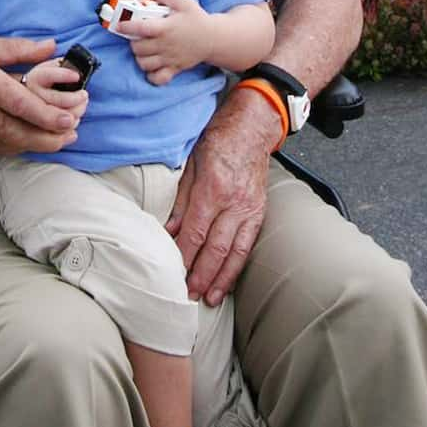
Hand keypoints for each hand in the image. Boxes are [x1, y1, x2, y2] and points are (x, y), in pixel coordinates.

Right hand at [0, 32, 81, 155]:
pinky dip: (15, 147)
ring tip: (59, 140)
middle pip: (20, 133)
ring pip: (8, 145)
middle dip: (50, 138)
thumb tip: (50, 47)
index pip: (23, 105)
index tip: (71, 118)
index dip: (49, 116)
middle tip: (72, 133)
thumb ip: (17, 49)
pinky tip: (28, 142)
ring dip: (36, 146)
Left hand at [127, 0, 209, 84]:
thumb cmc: (196, 19)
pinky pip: (158, 78)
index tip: (120, 25)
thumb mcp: (184, 1)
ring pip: (144, 64)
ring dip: (140, 57)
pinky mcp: (175, 69)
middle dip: (133, 42)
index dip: (126, 26)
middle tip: (137, 37)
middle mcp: (165, 45)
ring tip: (144, 50)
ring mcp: (169, 59)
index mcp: (165, 28)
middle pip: (137, 48)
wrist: (213, 38)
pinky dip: (151, 75)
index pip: (140, 28)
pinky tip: (152, 66)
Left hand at [166, 85, 277, 303]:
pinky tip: (227, 282)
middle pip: (215, 248)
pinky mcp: (259, 213)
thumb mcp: (191, 162)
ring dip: (219, 279)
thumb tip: (167, 230)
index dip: (183, 255)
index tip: (171, 272)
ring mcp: (250, 209)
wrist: (253, 128)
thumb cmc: (218, 139)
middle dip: (199, 275)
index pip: (194, 231)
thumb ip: (179, 199)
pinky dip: (237, 267)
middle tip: (185, 295)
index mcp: (213, 188)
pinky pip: (248, 246)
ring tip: (207, 299)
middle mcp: (234, 203)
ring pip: (234, 253)